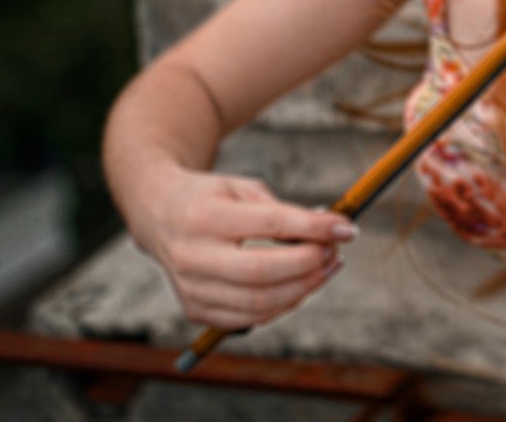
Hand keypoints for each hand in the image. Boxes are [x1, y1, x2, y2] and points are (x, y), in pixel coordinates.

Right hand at [130, 167, 354, 329]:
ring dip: (303, 288)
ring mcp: (190, 288)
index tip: (348, 227)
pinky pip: (248, 318)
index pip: (269, 224)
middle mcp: (192, 255)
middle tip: (336, 252)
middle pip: (262, 272)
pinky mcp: (194, 309)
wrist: (158, 215)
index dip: (313, 228)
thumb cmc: (211, 198)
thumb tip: (331, 229)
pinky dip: (282, 305)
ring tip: (327, 267)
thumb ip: (283, 210)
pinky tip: (301, 285)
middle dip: (309, 265)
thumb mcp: (242, 188)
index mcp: (205, 216)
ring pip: (258, 303)